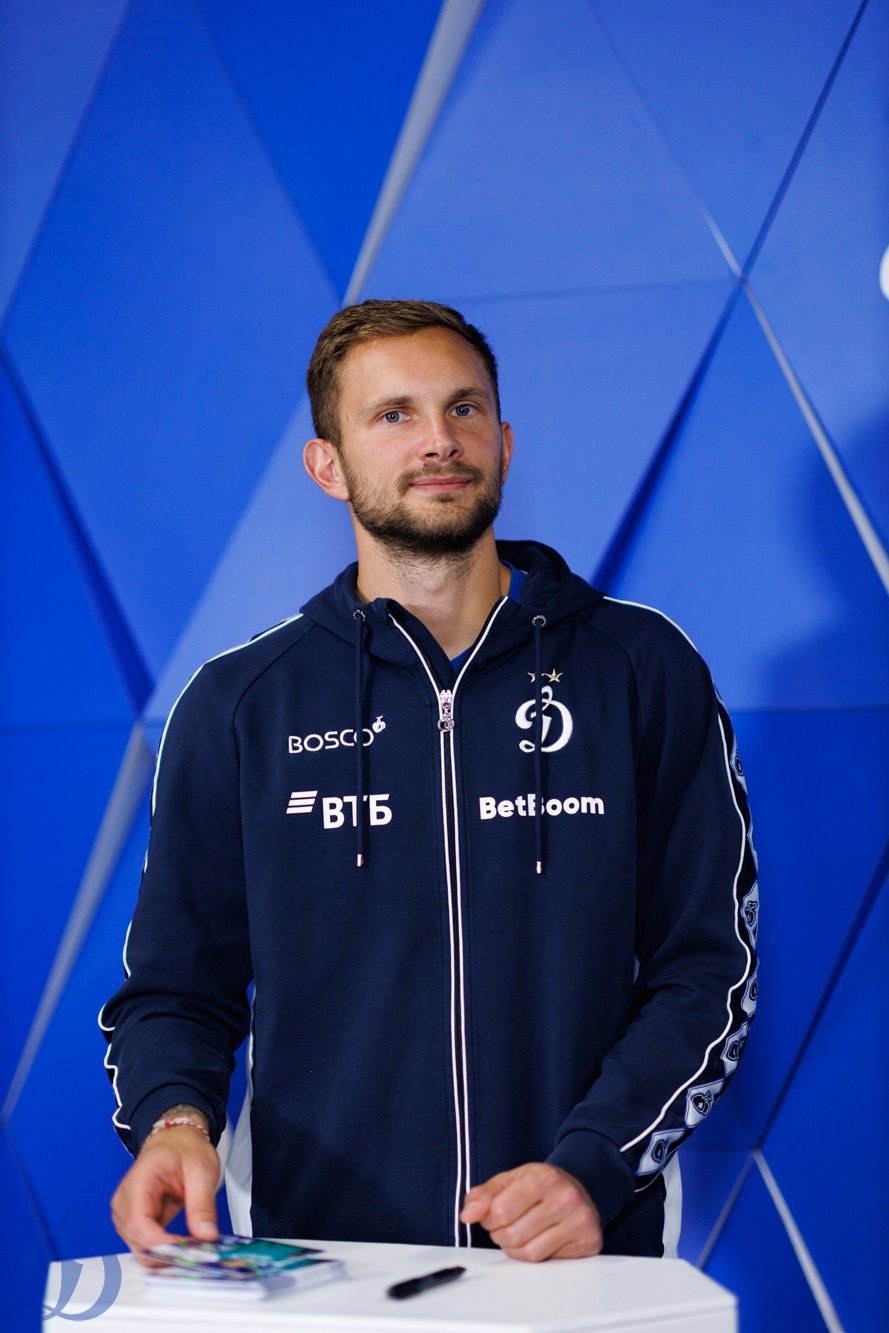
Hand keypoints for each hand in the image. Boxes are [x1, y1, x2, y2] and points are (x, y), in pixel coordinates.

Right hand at [110, 1125, 220, 1259]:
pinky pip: (147, 1245)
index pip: (139, 1224)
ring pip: (141, 1249)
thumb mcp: (202, 1171)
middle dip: (167, 1254)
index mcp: (138, 1183)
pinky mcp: (135, 1222)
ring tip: (194, 1249)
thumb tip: (207, 1237)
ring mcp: (127, 1214)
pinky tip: (184, 1247)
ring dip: (167, 1255)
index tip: (189, 1250)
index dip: (162, 1243)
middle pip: (138, 1242)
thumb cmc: (184, 1149)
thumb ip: (202, 1205)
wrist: (176, 1140)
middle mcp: (125, 1202)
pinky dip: (166, 1250)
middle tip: (198, 1254)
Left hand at [460, 1162, 602, 1261]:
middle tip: (507, 1224)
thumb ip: (483, 1195)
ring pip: (528, 1252)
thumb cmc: (541, 1185)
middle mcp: (566, 1197)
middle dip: (501, 1234)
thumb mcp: (510, 1180)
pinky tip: (537, 1240)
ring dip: (515, 1248)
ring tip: (520, 1232)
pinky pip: (544, 1261)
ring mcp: (580, 1220)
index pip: (500, 1211)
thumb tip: (467, 1215)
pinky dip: (531, 1255)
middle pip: (513, 1234)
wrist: (579, 1188)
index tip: (494, 1214)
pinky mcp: (588, 1242)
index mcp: (544, 1177)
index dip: (489, 1218)